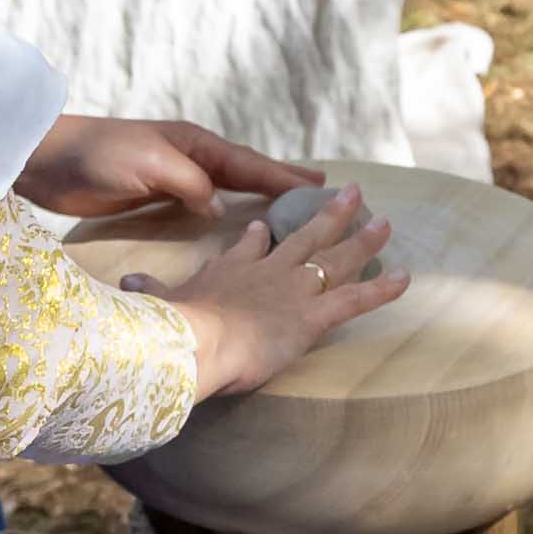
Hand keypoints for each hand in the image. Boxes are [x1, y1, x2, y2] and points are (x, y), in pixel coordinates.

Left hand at [17, 114, 319, 220]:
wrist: (45, 159)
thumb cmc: (96, 155)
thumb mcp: (149, 165)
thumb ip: (188, 184)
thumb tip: (219, 207)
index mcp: (194, 144)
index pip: (248, 164)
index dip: (284, 177)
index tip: (320, 187)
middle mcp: (190, 157)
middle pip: (246, 170)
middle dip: (282, 180)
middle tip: (321, 191)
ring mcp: (173, 174)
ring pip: (227, 185)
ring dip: (259, 194)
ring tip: (289, 204)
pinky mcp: (153, 194)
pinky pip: (202, 201)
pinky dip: (226, 207)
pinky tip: (233, 219)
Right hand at [130, 183, 408, 397]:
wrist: (193, 340)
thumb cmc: (173, 327)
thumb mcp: (156, 303)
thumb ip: (148, 290)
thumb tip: (126, 280)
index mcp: (231, 270)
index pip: (250, 247)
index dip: (260, 236)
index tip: (265, 225)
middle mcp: (268, 272)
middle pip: (305, 237)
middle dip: (331, 215)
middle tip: (353, 193)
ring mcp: (294, 290)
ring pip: (336, 258)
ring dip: (364, 239)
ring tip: (387, 220)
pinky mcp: (312, 316)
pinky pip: (355, 299)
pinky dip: (382, 289)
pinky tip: (406, 278)